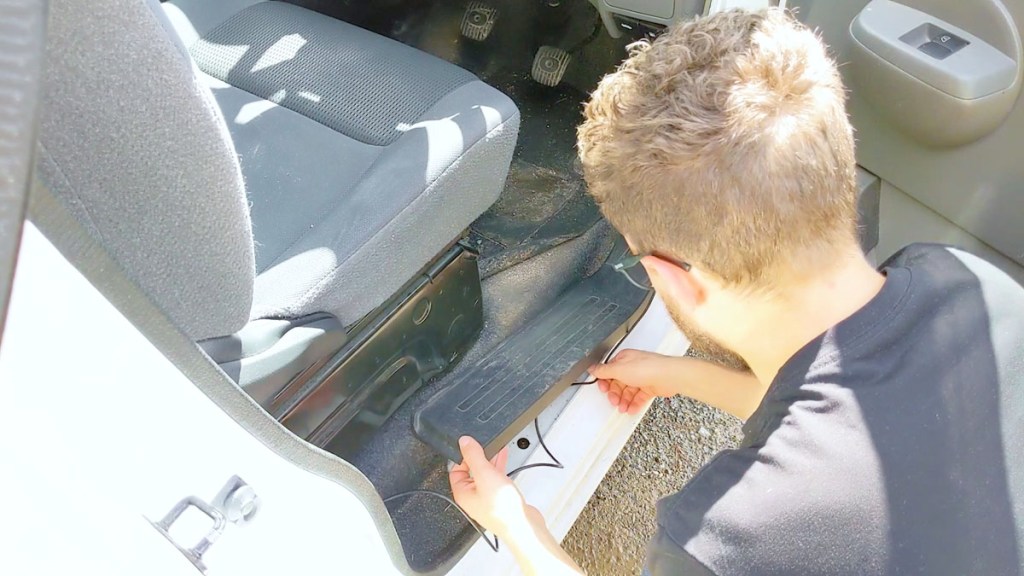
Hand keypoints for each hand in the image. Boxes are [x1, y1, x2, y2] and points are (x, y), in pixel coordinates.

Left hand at [449, 437, 585, 574]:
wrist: (523, 525)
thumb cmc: (503, 509)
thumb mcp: (486, 475)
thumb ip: (474, 456)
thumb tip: (464, 442)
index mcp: (463, 493)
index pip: (455, 469)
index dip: (463, 456)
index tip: (472, 445)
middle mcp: (473, 497)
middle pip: (471, 471)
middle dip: (479, 457)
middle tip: (485, 445)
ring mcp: (487, 498)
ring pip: (485, 474)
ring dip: (490, 461)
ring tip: (497, 448)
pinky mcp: (500, 498)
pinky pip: (496, 479)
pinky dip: (499, 467)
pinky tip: (505, 458)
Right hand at [588, 349, 684, 413]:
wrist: (668, 376)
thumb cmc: (647, 368)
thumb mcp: (619, 369)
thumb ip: (604, 371)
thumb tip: (592, 368)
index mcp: (624, 359)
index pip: (609, 371)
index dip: (605, 381)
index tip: (603, 389)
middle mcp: (632, 367)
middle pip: (618, 383)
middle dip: (615, 394)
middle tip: (614, 401)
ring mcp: (641, 378)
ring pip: (628, 392)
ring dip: (624, 401)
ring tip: (623, 408)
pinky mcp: (649, 387)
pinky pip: (638, 397)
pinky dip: (634, 404)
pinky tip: (631, 409)